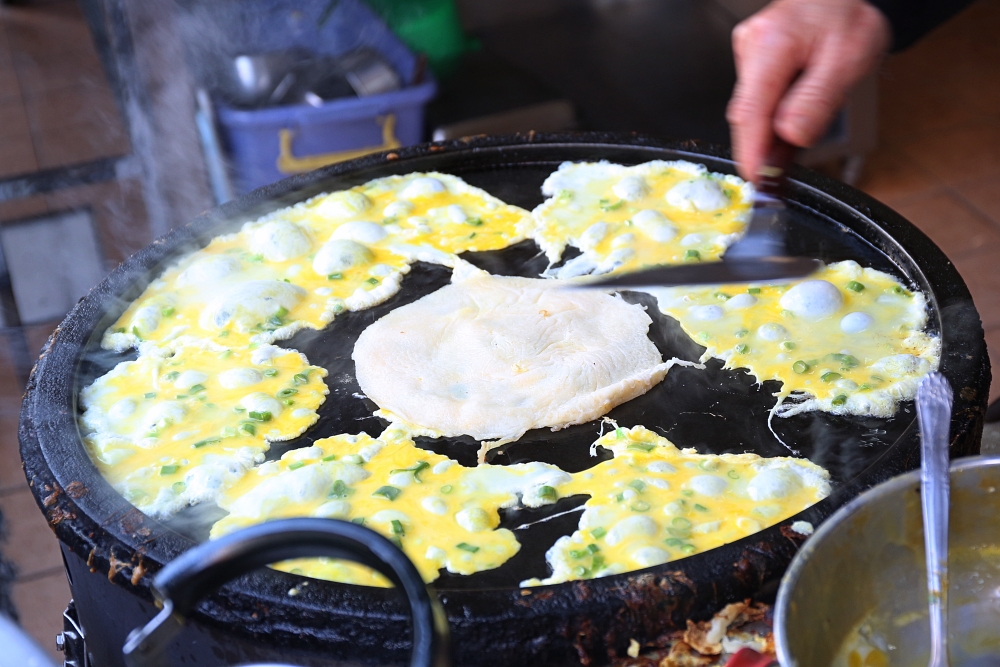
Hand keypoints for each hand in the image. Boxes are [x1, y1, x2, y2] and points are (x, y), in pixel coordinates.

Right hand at [726, 0, 890, 181]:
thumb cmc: (849, 18)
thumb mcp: (849, 59)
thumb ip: (818, 100)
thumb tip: (791, 134)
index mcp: (772, 43)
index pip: (751, 109)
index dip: (751, 149)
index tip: (757, 177)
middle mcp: (751, 46)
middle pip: (747, 113)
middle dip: (761, 147)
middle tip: (778, 178)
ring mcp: (748, 54)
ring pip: (752, 110)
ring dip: (769, 134)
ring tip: (796, 143)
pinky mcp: (752, 62)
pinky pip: (757, 100)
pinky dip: (771, 120)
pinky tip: (789, 125)